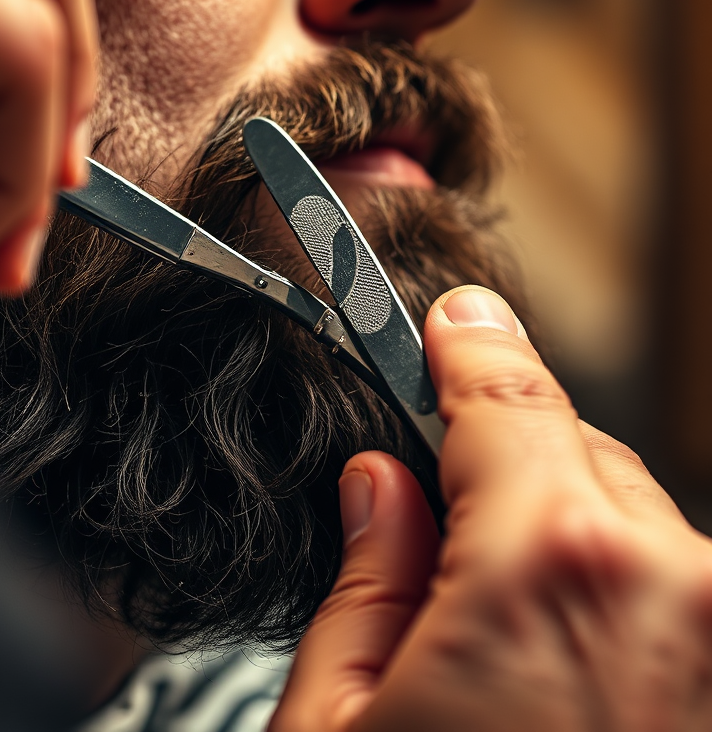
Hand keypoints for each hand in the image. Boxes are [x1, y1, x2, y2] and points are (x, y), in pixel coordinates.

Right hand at [272, 286, 711, 731]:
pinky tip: (566, 680)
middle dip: (510, 476)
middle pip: (576, 457)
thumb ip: (367, 583)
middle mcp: (671, 592)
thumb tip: (380, 491)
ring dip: (570, 550)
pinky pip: (678, 596)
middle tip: (443, 547)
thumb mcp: (338, 724)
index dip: (465, 346)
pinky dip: (623, 607)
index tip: (448, 324)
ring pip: (635, 528)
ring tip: (509, 651)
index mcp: (549, 568)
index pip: (505, 392)